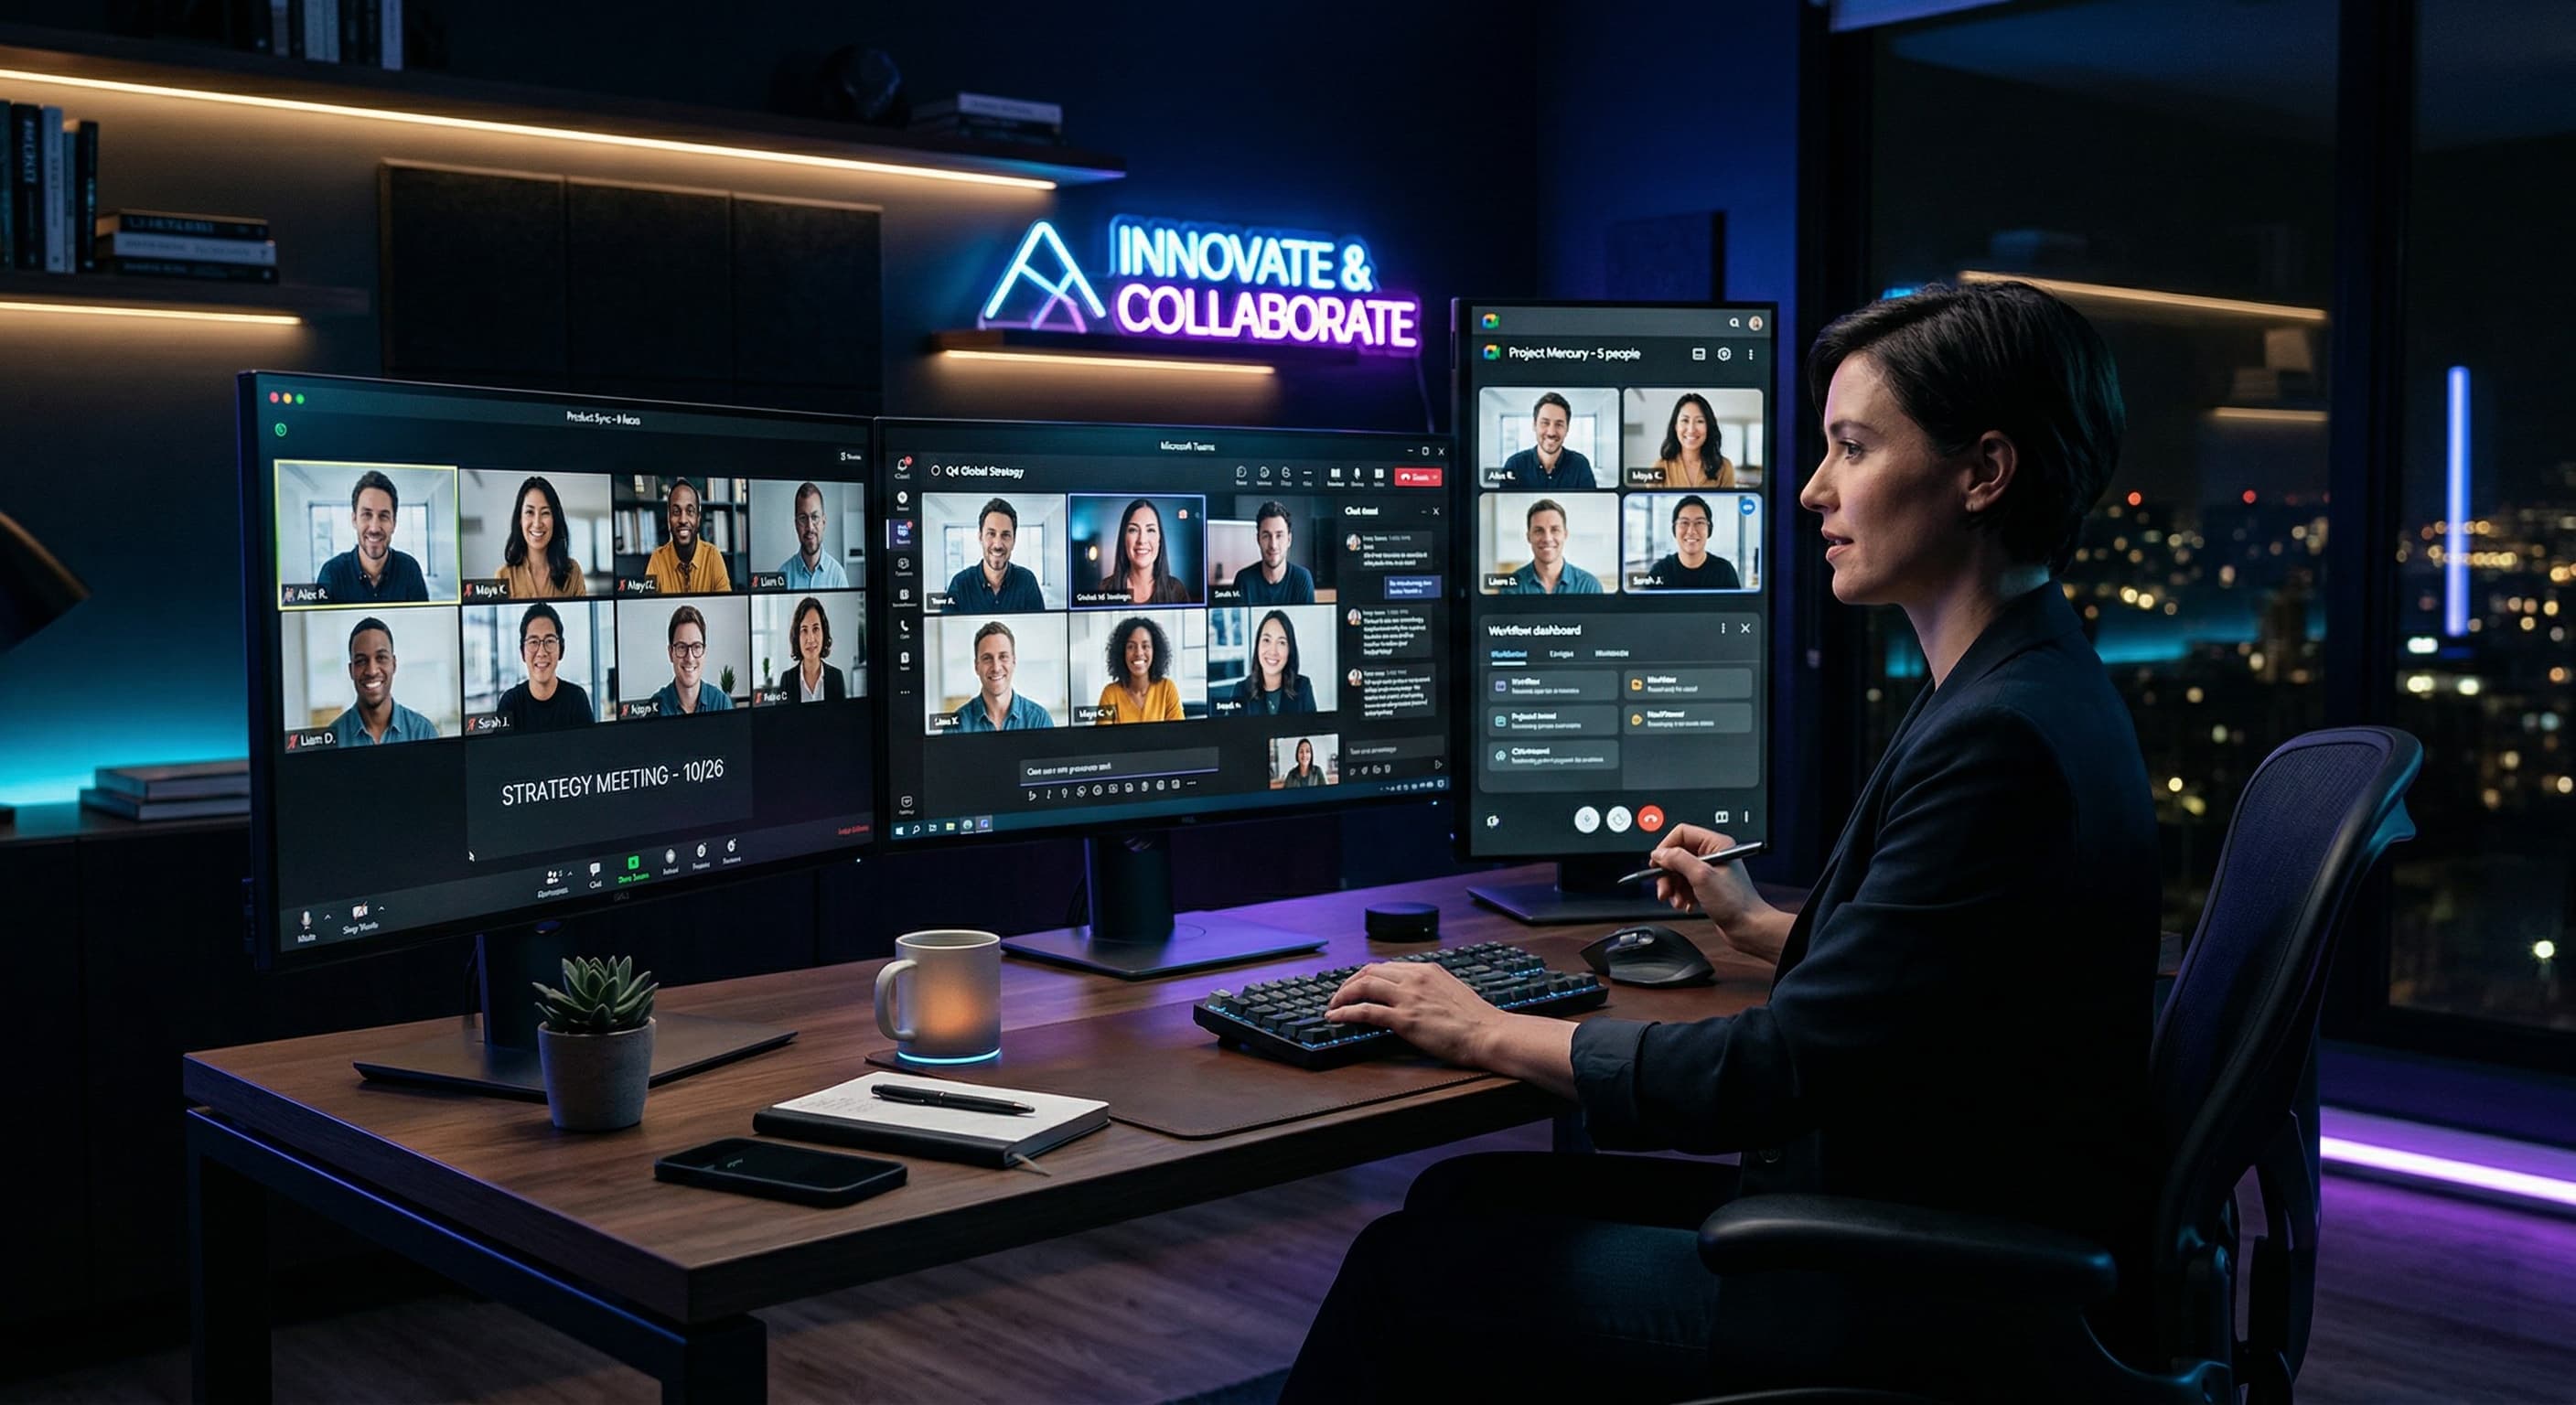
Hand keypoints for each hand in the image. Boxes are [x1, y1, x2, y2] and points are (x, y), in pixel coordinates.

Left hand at [1325, 962, 1507, 1067]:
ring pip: (1362, 986)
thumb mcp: (1451, 992)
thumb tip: (1414, 998)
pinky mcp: (1404, 1019)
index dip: (1366, 976)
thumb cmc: (1477, 1020)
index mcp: (1427, 970)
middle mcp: (1414, 978)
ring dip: (1342, 996)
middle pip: (1369, 972)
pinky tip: (1335, 1018)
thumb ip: (1430, 990)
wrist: (1489, 1033)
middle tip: (1339, 996)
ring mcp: (1408, 997)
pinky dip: (1345, 1012)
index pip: (1386, 967)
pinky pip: (1364, 1011)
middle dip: (1349, 983)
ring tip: (1332, 1007)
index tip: (1357, 985)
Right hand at [1647, 825, 1785, 962]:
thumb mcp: (1702, 877)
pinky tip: (1686, 904)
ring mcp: (1710, 871)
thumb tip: (1659, 853)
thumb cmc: (1736, 903)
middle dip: (1668, 874)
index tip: (1656, 864)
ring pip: (1679, 872)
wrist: (1748, 927)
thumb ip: (1678, 860)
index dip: (1666, 848)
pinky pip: (1685, 885)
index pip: (1682, 834)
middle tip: (1664, 889)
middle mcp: (1713, 855)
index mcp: (1716, 844)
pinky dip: (1681, 895)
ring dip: (1673, 888)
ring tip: (1677, 901)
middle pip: (1677, 855)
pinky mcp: (1708, 886)